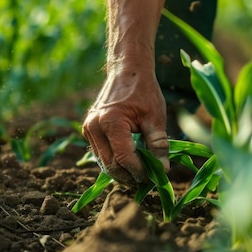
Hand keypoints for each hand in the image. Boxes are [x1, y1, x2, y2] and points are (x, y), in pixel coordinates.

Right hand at [82, 69, 169, 184]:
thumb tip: (163, 171)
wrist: (127, 70)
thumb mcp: (155, 117)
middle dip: (128, 176)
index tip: (153, 178)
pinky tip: (128, 165)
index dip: (139, 171)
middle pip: (110, 164)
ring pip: (103, 162)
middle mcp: (94, 126)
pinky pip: (100, 153)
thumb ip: (158, 145)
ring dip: (120, 172)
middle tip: (146, 181)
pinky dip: (113, 162)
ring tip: (139, 175)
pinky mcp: (88, 130)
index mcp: (111, 121)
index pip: (124, 157)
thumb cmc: (143, 91)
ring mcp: (88, 128)